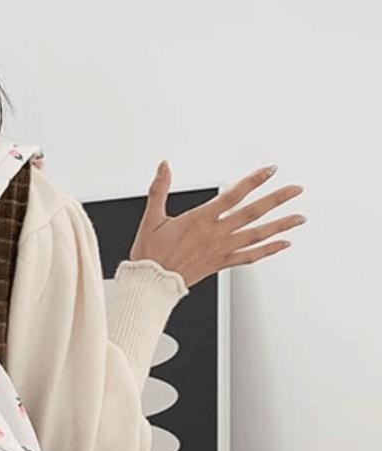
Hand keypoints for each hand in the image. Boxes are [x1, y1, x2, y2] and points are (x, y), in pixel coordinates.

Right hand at [128, 161, 306, 288]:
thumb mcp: (151, 218)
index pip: (233, 195)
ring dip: (280, 226)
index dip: (253, 181)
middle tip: (296, 189)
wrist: (152, 283)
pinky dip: (268, 250)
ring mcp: (220, 249)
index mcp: (199, 220)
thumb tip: (164, 167)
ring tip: (299, 218)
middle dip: (276, 199)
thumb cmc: (151, 254)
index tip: (269, 170)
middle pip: (252, 213)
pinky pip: (249, 257)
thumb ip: (159, 190)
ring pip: (256, 235)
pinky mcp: (221, 263)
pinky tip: (282, 244)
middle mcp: (215, 234)